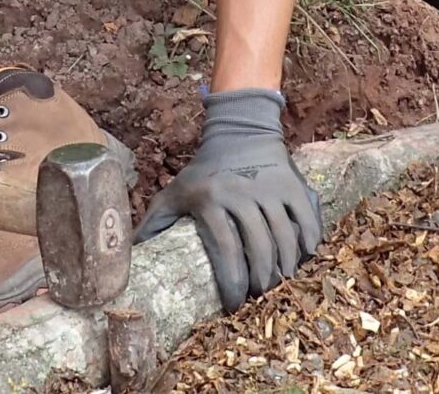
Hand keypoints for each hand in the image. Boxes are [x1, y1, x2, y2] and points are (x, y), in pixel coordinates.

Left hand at [134, 88, 323, 309]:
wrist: (240, 132)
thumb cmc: (204, 172)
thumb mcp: (174, 192)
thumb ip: (154, 225)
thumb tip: (130, 260)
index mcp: (211, 199)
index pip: (225, 251)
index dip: (232, 285)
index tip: (233, 306)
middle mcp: (243, 192)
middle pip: (259, 249)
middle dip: (261, 282)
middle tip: (259, 299)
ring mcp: (271, 187)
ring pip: (285, 238)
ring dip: (285, 268)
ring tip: (279, 285)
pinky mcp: (293, 184)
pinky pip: (307, 219)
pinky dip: (309, 242)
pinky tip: (303, 258)